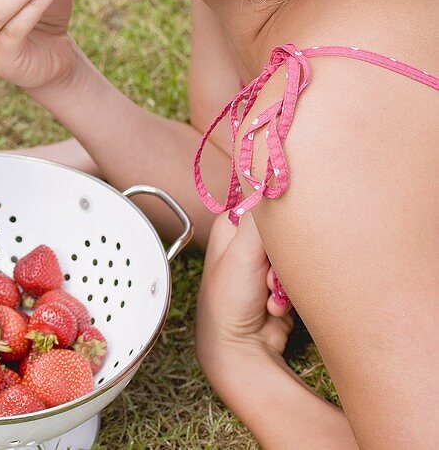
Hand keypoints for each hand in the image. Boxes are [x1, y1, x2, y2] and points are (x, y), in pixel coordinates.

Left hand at [196, 212, 294, 387]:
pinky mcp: (280, 285)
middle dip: (283, 257)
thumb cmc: (228, 300)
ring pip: (295, 256)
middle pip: (285, 232)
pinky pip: (298, 279)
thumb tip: (271, 178)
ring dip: (286, 279)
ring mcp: (264, 264)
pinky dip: (289, 295)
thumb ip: (261, 217)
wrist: (240, 348)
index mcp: (231, 225)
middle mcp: (246, 241)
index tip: (279, 234)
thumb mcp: (242, 252)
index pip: (264, 202)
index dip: (277, 219)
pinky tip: (274, 307)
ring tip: (270, 293)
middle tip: (269, 272)